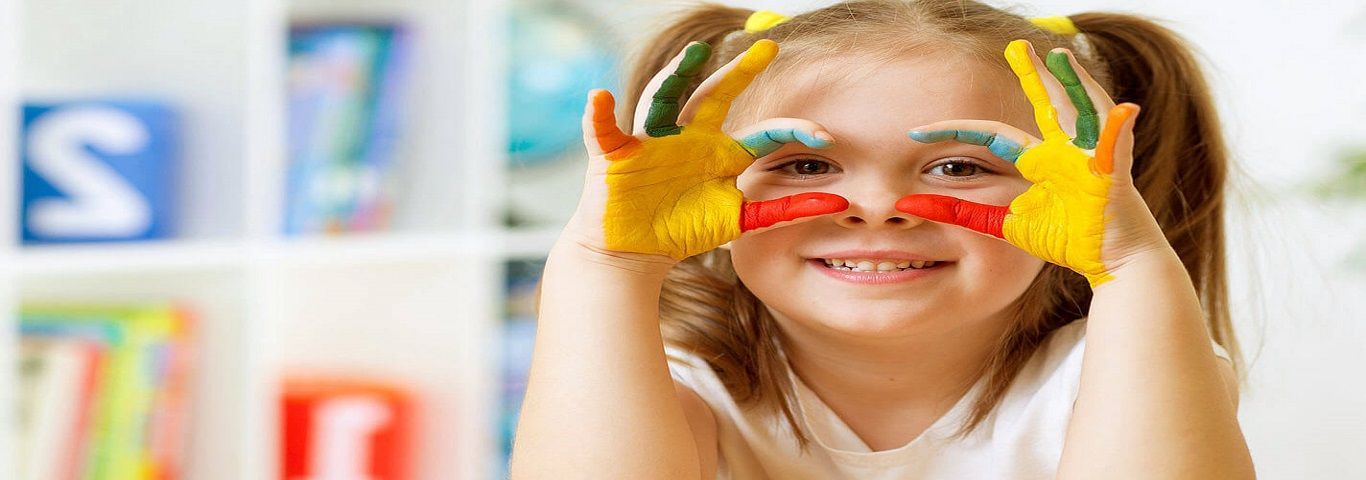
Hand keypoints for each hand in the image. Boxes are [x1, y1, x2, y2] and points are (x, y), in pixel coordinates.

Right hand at [570, 40, 848, 261]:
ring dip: (675, 75)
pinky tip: (600, 97)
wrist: (636, 253)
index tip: (825, 136)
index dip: (792, 130)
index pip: (761, 132)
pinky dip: (599, 114)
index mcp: (720, 152)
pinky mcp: (616, 154)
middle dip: (740, 72)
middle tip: (768, 47)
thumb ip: (787, 210)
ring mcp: (652, 141)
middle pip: (716, 96)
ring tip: (691, 54)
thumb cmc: (685, 230)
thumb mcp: (742, 221)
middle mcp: (689, 137)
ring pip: (664, 99)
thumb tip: (839, 200)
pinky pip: (605, 130)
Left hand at [895, 40, 1166, 286]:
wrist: (1110, 262)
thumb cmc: (1065, 239)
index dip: (957, 130)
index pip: (992, 135)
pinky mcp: (1114, 174)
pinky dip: (1119, 128)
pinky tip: (1124, 109)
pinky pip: (1117, 147)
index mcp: (1038, 161)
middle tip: (1017, 46)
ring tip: (1060, 57)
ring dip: (1075, 83)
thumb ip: (959, 212)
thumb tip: (909, 203)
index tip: (918, 130)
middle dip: (1034, 75)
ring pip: (1083, 111)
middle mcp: (1064, 151)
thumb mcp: (1001, 225)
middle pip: (1047, 104)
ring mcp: (1091, 158)